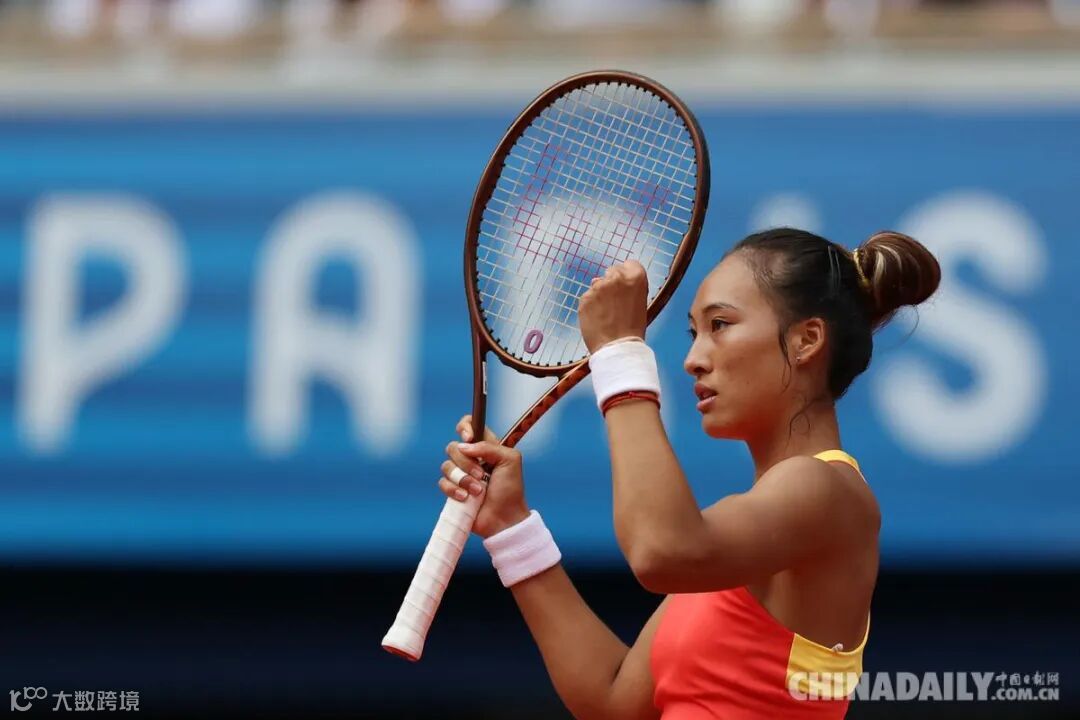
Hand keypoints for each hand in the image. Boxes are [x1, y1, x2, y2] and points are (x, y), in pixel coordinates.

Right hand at [439, 414, 529, 537]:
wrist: (504, 519)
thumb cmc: (511, 490)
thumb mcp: (510, 461)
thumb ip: (489, 447)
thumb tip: (464, 446)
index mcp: (486, 447)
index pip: (469, 424)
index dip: (465, 427)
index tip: (469, 438)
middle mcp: (471, 458)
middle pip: (453, 447)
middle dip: (466, 463)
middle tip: (482, 475)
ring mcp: (461, 475)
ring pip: (447, 466)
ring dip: (463, 479)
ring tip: (478, 491)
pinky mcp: (453, 490)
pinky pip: (443, 483)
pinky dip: (454, 490)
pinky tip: (466, 498)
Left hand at [578, 260, 648, 353]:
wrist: (618, 347)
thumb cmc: (632, 328)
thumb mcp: (640, 302)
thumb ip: (630, 286)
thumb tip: (615, 279)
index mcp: (636, 277)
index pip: (629, 264)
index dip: (627, 275)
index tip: (626, 286)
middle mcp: (617, 277)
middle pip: (612, 271)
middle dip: (612, 283)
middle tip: (615, 302)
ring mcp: (599, 287)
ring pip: (597, 283)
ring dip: (600, 294)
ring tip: (607, 313)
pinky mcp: (585, 297)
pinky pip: (588, 296)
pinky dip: (591, 305)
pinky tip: (597, 318)